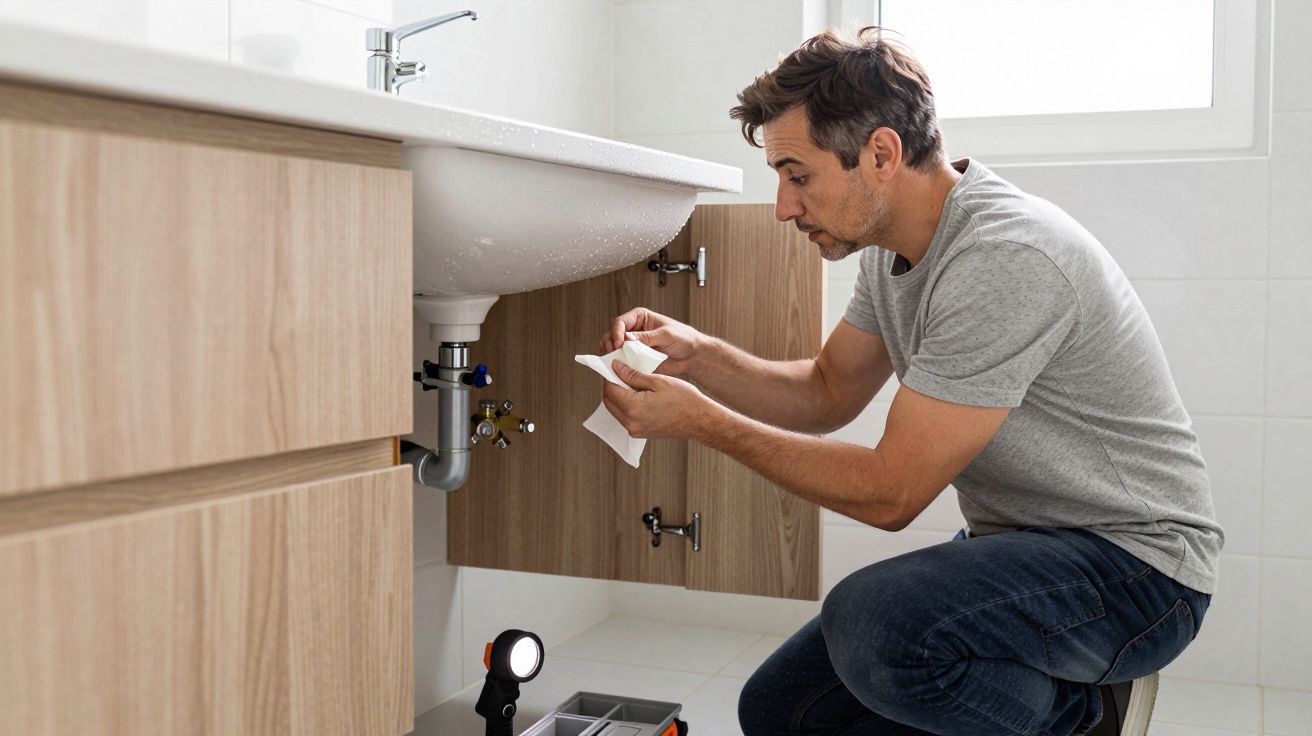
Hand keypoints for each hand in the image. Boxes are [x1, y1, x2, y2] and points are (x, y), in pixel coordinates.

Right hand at [600, 307, 705, 376]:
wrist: (692, 355)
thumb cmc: (683, 338)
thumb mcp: (666, 335)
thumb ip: (647, 337)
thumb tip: (627, 339)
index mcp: (640, 317)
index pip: (620, 322)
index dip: (617, 333)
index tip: (619, 345)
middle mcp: (634, 329)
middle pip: (612, 334)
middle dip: (610, 344)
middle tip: (614, 355)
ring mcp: (633, 344)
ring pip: (613, 348)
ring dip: (612, 355)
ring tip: (615, 362)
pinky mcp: (636, 357)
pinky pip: (622, 361)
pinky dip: (619, 365)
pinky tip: (620, 370)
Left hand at [602, 360, 720, 439]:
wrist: (699, 420)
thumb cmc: (683, 398)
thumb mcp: (658, 381)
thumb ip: (633, 375)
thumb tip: (615, 367)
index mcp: (633, 407)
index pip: (610, 388)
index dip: (610, 375)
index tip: (615, 365)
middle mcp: (630, 422)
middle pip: (609, 400)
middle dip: (611, 385)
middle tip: (621, 372)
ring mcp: (634, 430)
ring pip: (615, 410)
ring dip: (618, 396)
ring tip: (630, 382)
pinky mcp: (639, 433)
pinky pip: (624, 417)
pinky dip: (625, 405)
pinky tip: (637, 395)